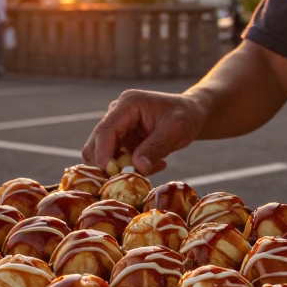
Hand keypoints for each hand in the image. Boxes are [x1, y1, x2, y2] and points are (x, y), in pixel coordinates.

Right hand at [82, 90, 207, 175]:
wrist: (191, 113)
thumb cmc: (185, 116)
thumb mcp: (175, 130)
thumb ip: (156, 148)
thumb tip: (138, 168)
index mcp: (127, 104)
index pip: (105, 130)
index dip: (102, 153)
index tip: (108, 175)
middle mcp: (116, 113)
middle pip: (96, 143)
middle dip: (106, 165)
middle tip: (124, 182)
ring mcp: (117, 127)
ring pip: (103, 154)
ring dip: (120, 169)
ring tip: (151, 168)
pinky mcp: (121, 140)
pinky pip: (116, 160)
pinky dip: (129, 168)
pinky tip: (155, 165)